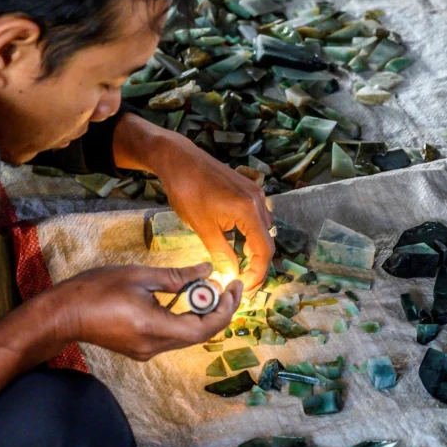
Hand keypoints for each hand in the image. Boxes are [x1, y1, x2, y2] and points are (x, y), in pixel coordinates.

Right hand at [47, 262, 241, 360]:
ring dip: (199, 313)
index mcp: (154, 328)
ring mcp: (147, 351)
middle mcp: (154, 346)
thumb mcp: (139, 276)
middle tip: (222, 283)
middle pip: (199, 333)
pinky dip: (183, 317)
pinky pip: (172, 336)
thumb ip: (176, 276)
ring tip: (202, 287)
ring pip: (187, 336)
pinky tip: (181, 297)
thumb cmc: (96, 290)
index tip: (232, 286)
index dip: (225, 308)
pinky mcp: (141, 349)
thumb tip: (207, 271)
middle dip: (216, 308)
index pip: (204, 327)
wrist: (64, 314)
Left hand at [112, 114, 274, 296]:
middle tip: (241, 281)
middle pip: (267, 240)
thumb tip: (232, 275)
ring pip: (262, 229)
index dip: (257, 273)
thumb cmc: (187, 191)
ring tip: (238, 266)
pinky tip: (236, 244)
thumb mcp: (203, 228)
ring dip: (254, 250)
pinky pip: (256, 217)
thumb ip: (221, 253)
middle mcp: (258, 200)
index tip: (245, 287)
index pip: (264, 250)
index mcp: (249, 211)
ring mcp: (254, 193)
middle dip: (257, 264)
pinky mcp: (247, 189)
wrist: (179, 159)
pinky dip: (249, 234)